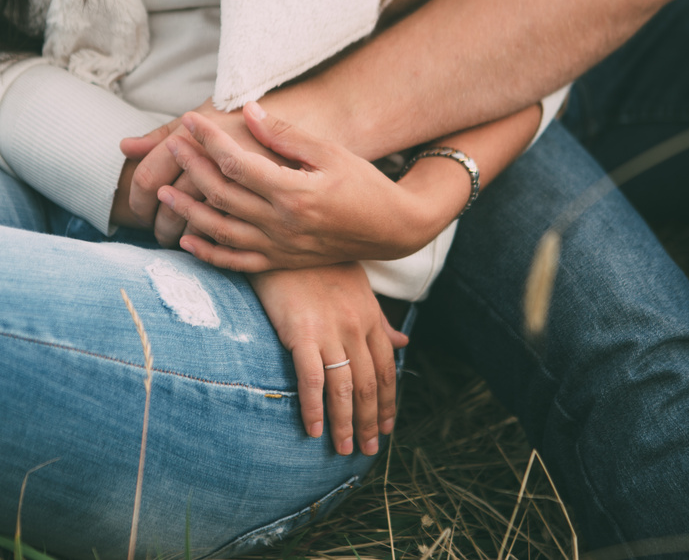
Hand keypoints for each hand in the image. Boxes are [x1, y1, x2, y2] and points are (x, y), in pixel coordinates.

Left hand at [157, 103, 441, 271]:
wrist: (392, 229)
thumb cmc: (364, 184)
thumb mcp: (331, 152)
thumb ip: (287, 135)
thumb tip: (248, 110)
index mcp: (294, 193)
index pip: (237, 163)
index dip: (209, 140)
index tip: (190, 121)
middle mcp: (282, 224)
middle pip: (222, 194)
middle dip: (192, 167)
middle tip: (172, 145)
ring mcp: (280, 247)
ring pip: (221, 230)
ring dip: (188, 210)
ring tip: (162, 191)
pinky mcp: (281, 262)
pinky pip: (237, 262)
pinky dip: (208, 253)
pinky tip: (187, 238)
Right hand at [248, 263, 408, 454]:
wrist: (284, 240)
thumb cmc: (316, 262)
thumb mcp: (357, 286)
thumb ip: (378, 317)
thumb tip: (403, 340)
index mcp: (370, 317)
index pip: (387, 368)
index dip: (389, 401)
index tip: (388, 426)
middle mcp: (356, 328)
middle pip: (369, 384)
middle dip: (372, 421)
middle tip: (370, 449)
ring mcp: (330, 332)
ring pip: (344, 388)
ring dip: (346, 424)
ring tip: (345, 448)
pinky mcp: (301, 333)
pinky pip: (312, 380)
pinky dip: (314, 408)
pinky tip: (312, 430)